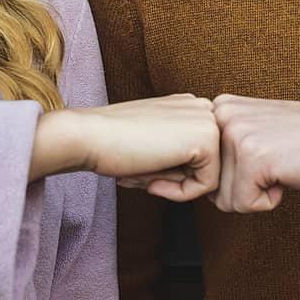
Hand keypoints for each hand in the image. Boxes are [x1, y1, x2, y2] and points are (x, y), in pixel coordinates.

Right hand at [31, 95, 219, 202]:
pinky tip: (152, 181)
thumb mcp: (154, 145)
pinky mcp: (207, 140)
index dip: (171, 172)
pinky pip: (207, 186)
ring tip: (144, 174)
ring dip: (176, 186)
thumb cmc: (113, 144)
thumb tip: (201, 182)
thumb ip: (179, 156)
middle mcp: (202, 107)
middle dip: (175, 179)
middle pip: (206, 165)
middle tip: (141, 175)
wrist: (91, 136)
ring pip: (209, 175)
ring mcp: (208, 120)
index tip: (142, 170)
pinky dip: (180, 194)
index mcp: (188, 105)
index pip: (198, 155)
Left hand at [211, 95, 299, 212]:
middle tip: (275, 165)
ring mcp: (237, 134)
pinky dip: (268, 202)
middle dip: (243, 189)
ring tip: (282, 167)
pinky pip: (243, 205)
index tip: (261, 161)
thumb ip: (226, 141)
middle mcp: (223, 115)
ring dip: (256, 195)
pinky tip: (287, 176)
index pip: (203, 166)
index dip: (232, 178)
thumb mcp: (258, 128)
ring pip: (224, 199)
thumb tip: (193, 177)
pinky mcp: (253, 157)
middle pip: (210, 186)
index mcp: (222, 106)